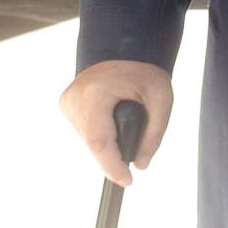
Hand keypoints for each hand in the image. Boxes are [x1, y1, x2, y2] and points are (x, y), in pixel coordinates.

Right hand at [60, 60, 172, 187]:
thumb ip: (154, 133)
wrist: (125, 47)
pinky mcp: (66, 103)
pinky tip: (112, 119)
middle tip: (135, 146)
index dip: (112, 166)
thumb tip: (142, 165)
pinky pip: (85, 129)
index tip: (127, 181)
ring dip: (108, 142)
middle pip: (94, 142)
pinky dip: (101, 132)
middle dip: (115, 153)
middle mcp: (75, 98)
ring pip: (89, 138)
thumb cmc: (145, 70)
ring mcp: (67, 101)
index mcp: (95, 94)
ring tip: (126, 122)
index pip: (100, 141)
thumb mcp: (161, 98)